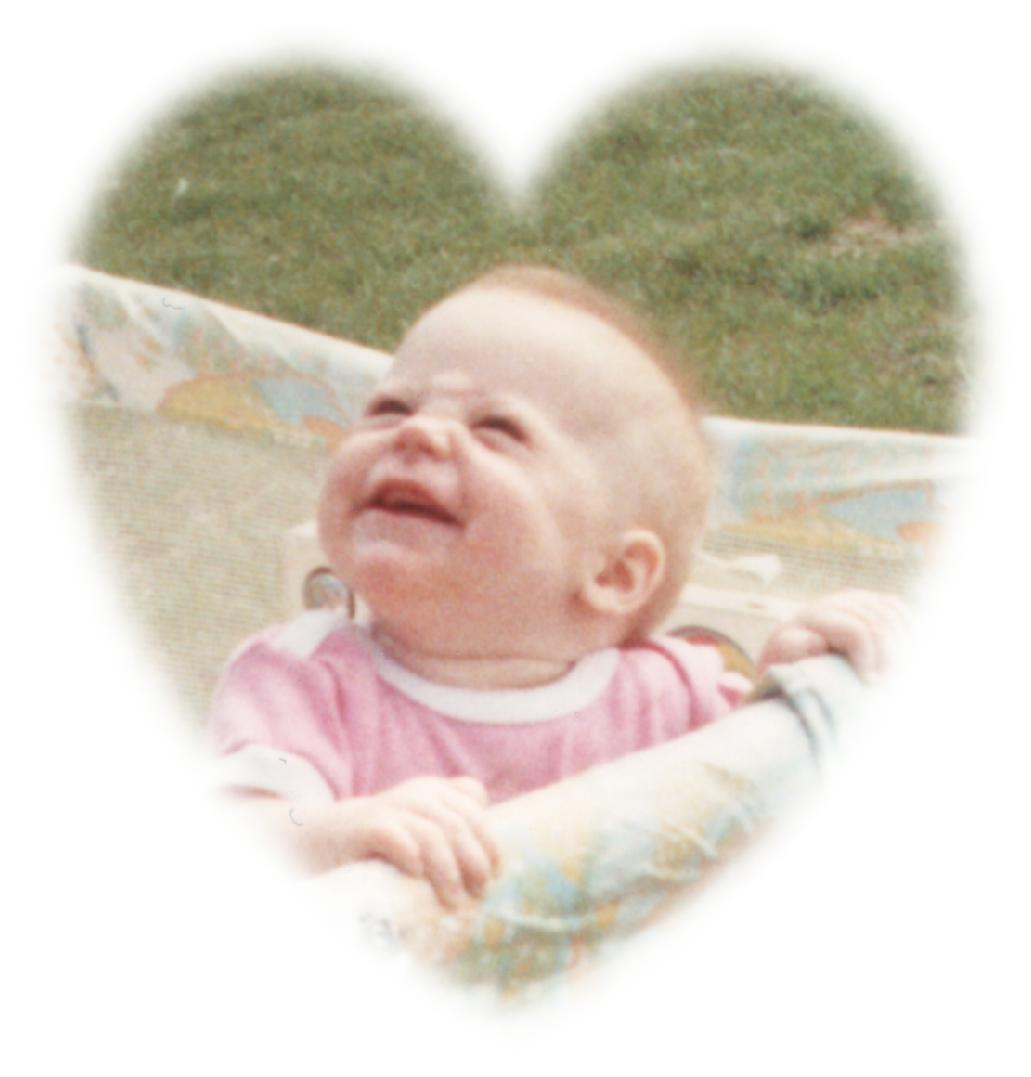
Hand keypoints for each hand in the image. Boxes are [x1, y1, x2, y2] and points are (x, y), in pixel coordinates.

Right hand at [333, 776, 500, 908]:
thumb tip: (497, 868)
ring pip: (432, 834)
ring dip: (447, 869)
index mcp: (437, 791)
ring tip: (454, 900)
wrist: (329, 837)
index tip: (497, 871)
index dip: (489, 837)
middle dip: (474, 858)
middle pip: (458, 823)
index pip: (474, 803)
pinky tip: (416, 875)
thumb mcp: (426, 827)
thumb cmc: (389, 840)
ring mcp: (392, 807)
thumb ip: (457, 831)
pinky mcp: (368, 826)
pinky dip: (409, 854)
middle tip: (481, 890)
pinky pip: (394, 836)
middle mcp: (418, 794)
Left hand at [757, 590, 909, 682]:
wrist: (792, 649)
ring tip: (899, 674)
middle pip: (880, 624)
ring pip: (894, 615)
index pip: (858, 632)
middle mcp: (837, 602)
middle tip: (891, 686)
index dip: (869, 659)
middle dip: (890, 657)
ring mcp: (857, 600)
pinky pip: (899, 610)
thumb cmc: (788, 662)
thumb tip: (816, 642)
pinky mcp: (871, 603)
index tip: (872, 686)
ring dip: (902, 645)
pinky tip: (907, 654)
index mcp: (815, 615)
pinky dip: (908, 630)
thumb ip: (794, 649)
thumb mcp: (783, 658)